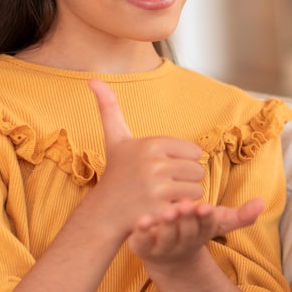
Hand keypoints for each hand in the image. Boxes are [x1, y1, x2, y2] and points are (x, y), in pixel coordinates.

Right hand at [88, 79, 206, 239]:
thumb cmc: (116, 174)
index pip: (194, 151)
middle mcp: (154, 164)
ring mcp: (157, 189)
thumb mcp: (115, 139)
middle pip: (198, 170)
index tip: (163, 167)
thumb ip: (109, 107)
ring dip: (185, 195)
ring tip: (163, 196)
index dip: (182, 161)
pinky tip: (163, 208)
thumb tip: (93, 78)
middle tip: (163, 185)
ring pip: (197, 189)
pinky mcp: (160, 210)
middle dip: (185, 179)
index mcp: (152, 145)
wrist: (103, 213)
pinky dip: (181, 209)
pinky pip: (189, 206)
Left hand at [128, 197, 265, 265]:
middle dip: (186, 219)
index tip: (205, 206)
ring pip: (165, 238)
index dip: (204, 218)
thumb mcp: (217, 222)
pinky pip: (141, 242)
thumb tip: (262, 203)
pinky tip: (142, 219)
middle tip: (184, 204)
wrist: (168, 258)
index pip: (205, 226)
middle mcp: (182, 242)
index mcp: (200, 234)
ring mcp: (161, 247)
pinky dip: (141, 232)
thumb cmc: (194, 230)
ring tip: (166, 211)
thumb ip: (240, 215)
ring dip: (166, 225)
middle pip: (186, 231)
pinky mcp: (142, 248)